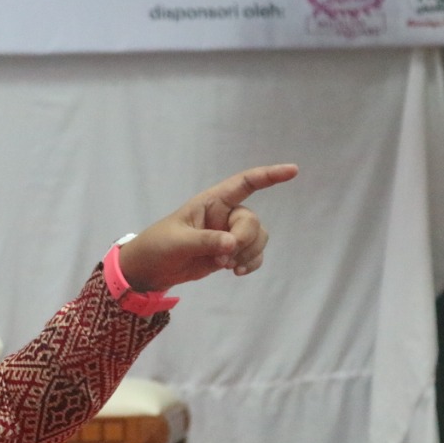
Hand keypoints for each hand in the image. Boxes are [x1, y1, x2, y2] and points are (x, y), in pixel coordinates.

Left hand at [118, 164, 297, 291]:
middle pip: (251, 221)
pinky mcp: (230, 253)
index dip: (269, 175)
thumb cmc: (158, 246)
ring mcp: (229, 234)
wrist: (150, 270)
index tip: (293, 170)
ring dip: (247, 254)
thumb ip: (205, 241)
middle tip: (223, 257)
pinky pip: (254, 254)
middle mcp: (224, 215)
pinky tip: (237, 272)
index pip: (244, 183)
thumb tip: (232, 243)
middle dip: (244, 240)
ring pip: (258, 238)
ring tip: (225, 265)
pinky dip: (251, 263)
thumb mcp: (178, 241)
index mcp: (211, 202)